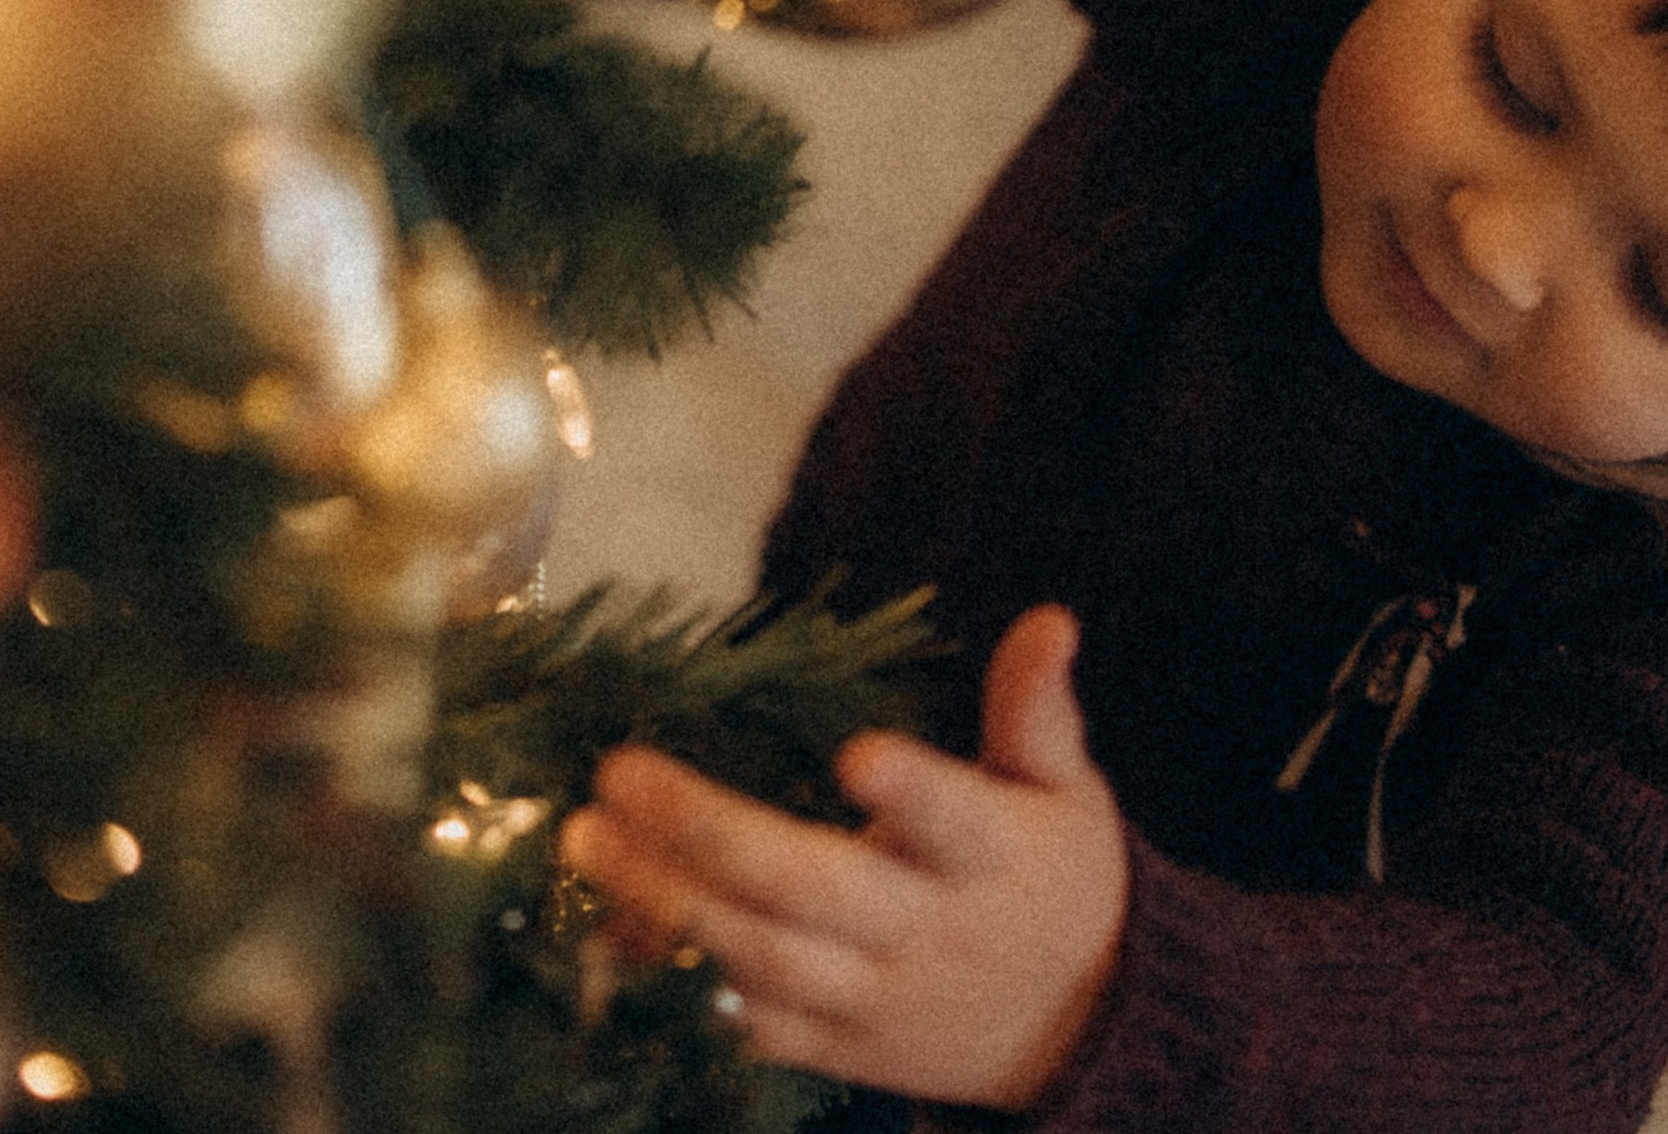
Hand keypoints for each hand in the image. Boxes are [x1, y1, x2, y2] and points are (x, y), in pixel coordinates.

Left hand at [560, 605, 1127, 1114]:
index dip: (910, 793)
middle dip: (711, 833)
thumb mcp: (1064, 787)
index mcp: (988, 856)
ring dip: (665, 901)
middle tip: (618, 774)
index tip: (858, 754)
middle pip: (813, 890)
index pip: (953, 821)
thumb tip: (1051, 620)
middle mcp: (924, 932)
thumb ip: (1036, 709)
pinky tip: (606, 934)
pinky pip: (751, 1028)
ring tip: (584, 840)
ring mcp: (875, 1000)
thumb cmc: (1057, 875)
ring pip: (762, 959)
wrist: (1084, 1027)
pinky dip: (678, 989)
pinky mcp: (841, 1048)